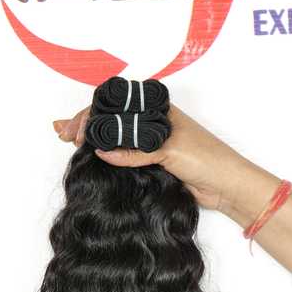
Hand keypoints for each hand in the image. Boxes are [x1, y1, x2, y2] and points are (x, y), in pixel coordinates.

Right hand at [53, 103, 255, 211]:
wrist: (227, 185)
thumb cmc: (207, 159)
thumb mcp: (169, 150)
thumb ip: (135, 151)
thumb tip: (102, 152)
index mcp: (159, 110)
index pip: (118, 105)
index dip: (93, 114)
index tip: (76, 130)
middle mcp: (153, 124)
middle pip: (113, 120)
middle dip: (86, 124)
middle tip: (64, 135)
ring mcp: (152, 143)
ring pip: (116, 138)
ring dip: (93, 139)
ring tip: (68, 142)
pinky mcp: (153, 163)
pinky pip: (125, 157)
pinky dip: (107, 156)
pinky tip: (91, 157)